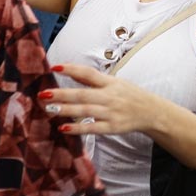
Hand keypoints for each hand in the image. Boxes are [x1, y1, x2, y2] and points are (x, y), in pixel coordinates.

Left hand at [41, 64, 158, 134]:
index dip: (72, 69)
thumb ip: (93, 80)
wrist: (151, 112)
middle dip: (62, 94)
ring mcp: (111, 113)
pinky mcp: (112, 127)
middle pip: (83, 94)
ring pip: (85, 111)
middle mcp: (110, 96)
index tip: (54, 67)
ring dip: (66, 110)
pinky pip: (92, 128)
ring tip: (49, 109)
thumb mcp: (114, 82)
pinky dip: (78, 128)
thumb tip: (71, 71)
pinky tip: (64, 128)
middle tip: (44, 94)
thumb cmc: (130, 95)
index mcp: (110, 82)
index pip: (89, 73)